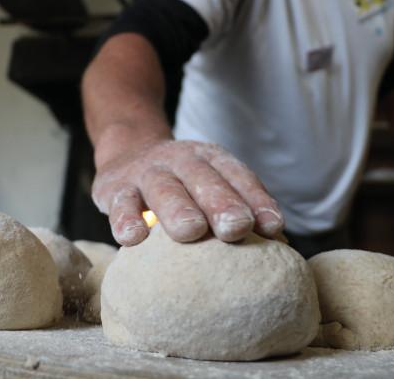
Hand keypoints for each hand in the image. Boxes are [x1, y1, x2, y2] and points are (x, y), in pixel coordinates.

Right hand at [91, 140, 284, 245]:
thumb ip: (238, 205)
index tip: (273, 227)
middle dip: (221, 203)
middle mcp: (181, 160)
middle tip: (236, 228)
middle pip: (203, 179)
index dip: (256, 199)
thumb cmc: (184, 182)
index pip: (238, 176)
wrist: (128, 150)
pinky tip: (132, 239)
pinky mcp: (115, 188)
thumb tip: (278, 243)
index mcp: (211, 159)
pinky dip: (125, 219)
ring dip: (177, 209)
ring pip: (163, 188)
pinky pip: (120, 203)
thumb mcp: (210, 182)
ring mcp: (147, 172)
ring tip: (191, 231)